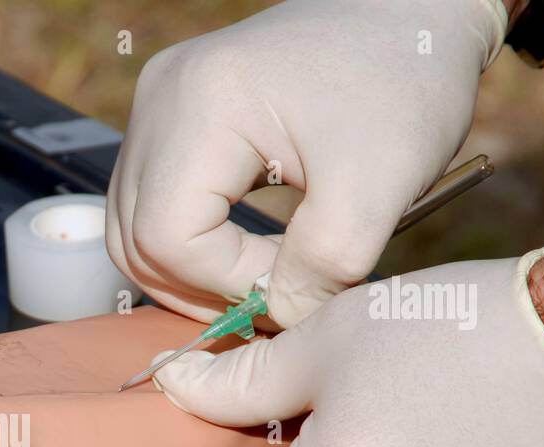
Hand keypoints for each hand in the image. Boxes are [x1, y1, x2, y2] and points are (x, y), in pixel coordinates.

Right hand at [107, 0, 507, 326]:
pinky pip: (150, 203)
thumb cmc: (404, 82)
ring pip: (131, 228)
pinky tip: (244, 254)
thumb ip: (323, 268)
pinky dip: (189, 244)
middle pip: (132, 237)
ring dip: (188, 274)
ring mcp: (157, 104)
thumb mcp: (379, 187)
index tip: (295, 285)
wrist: (412, 10)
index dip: (225, 283)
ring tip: (259, 284)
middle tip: (270, 303)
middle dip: (198, 289)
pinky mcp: (169, 114)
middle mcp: (160, 99)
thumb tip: (278, 318)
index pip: (169, 236)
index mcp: (201, 105)